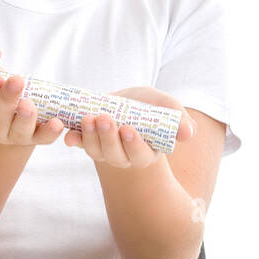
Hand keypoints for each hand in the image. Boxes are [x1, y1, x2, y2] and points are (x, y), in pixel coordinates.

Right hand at [0, 46, 64, 147]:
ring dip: (25, 118)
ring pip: (19, 132)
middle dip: (7, 100)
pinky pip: (43, 138)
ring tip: (28, 103)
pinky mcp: (34, 137)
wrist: (10, 103)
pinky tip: (57, 122)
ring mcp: (14, 136)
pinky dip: (50, 132)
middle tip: (16, 81)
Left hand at [64, 87, 196, 169]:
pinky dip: (73, 140)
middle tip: (105, 119)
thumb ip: (179, 119)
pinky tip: (69, 134)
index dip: (134, 145)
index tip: (129, 129)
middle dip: (109, 138)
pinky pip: (79, 144)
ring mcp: (104, 151)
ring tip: (89, 118)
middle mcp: (124, 157)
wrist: (125, 102)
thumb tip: (189, 134)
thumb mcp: (167, 107)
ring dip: (90, 136)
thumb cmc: (149, 106)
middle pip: (115, 155)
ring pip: (96, 151)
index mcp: (147, 152)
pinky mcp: (88, 142)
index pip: (141, 155)